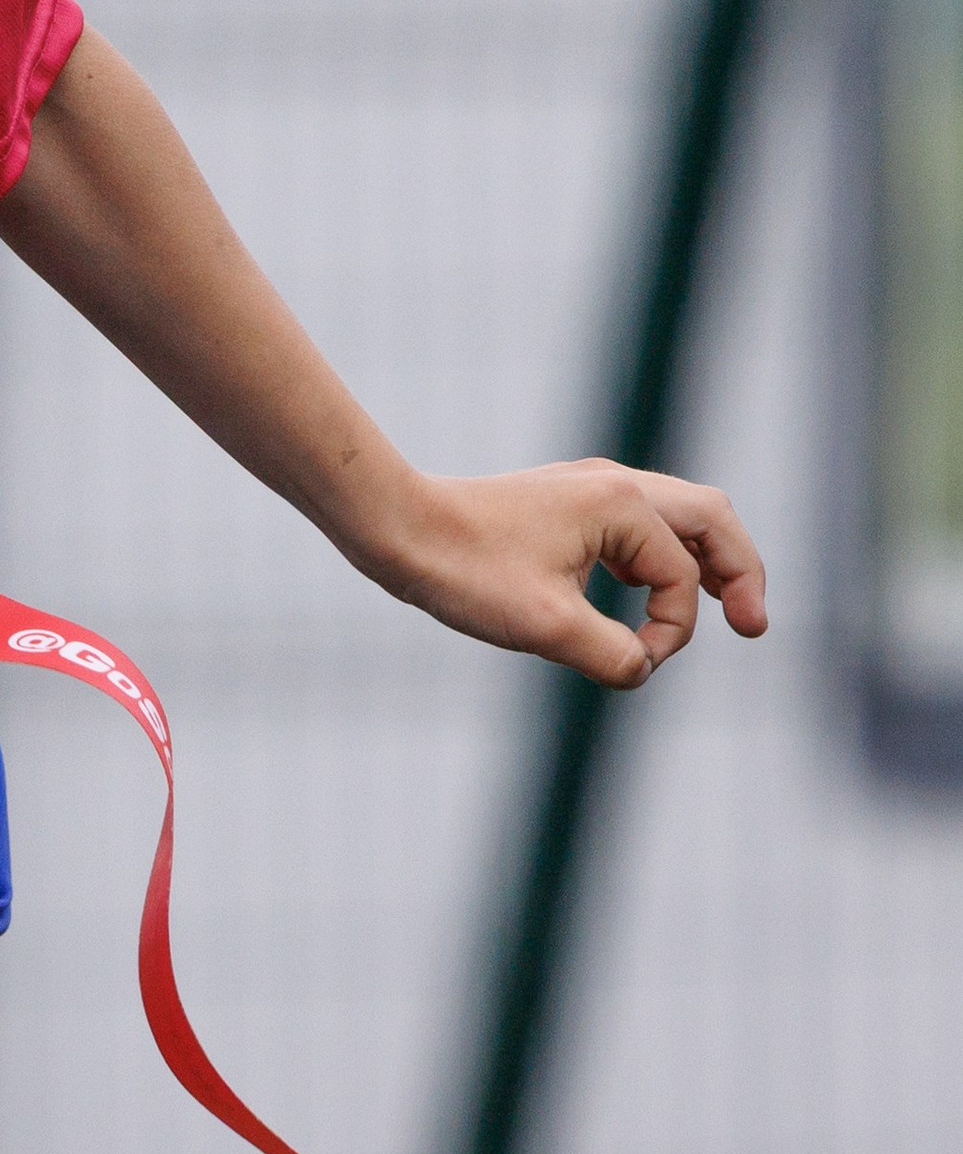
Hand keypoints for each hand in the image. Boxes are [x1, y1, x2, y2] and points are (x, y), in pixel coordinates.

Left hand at [379, 462, 767, 687]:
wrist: (398, 529)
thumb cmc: (465, 570)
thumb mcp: (546, 627)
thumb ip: (613, 655)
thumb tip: (641, 669)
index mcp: (621, 503)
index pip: (681, 578)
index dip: (671, 632)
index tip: (634, 662)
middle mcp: (615, 484)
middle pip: (711, 519)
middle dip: (741, 571)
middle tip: (754, 627)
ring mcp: (590, 489)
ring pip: (678, 518)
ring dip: (704, 563)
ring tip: (727, 608)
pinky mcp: (567, 505)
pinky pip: (638, 527)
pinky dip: (660, 560)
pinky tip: (648, 593)